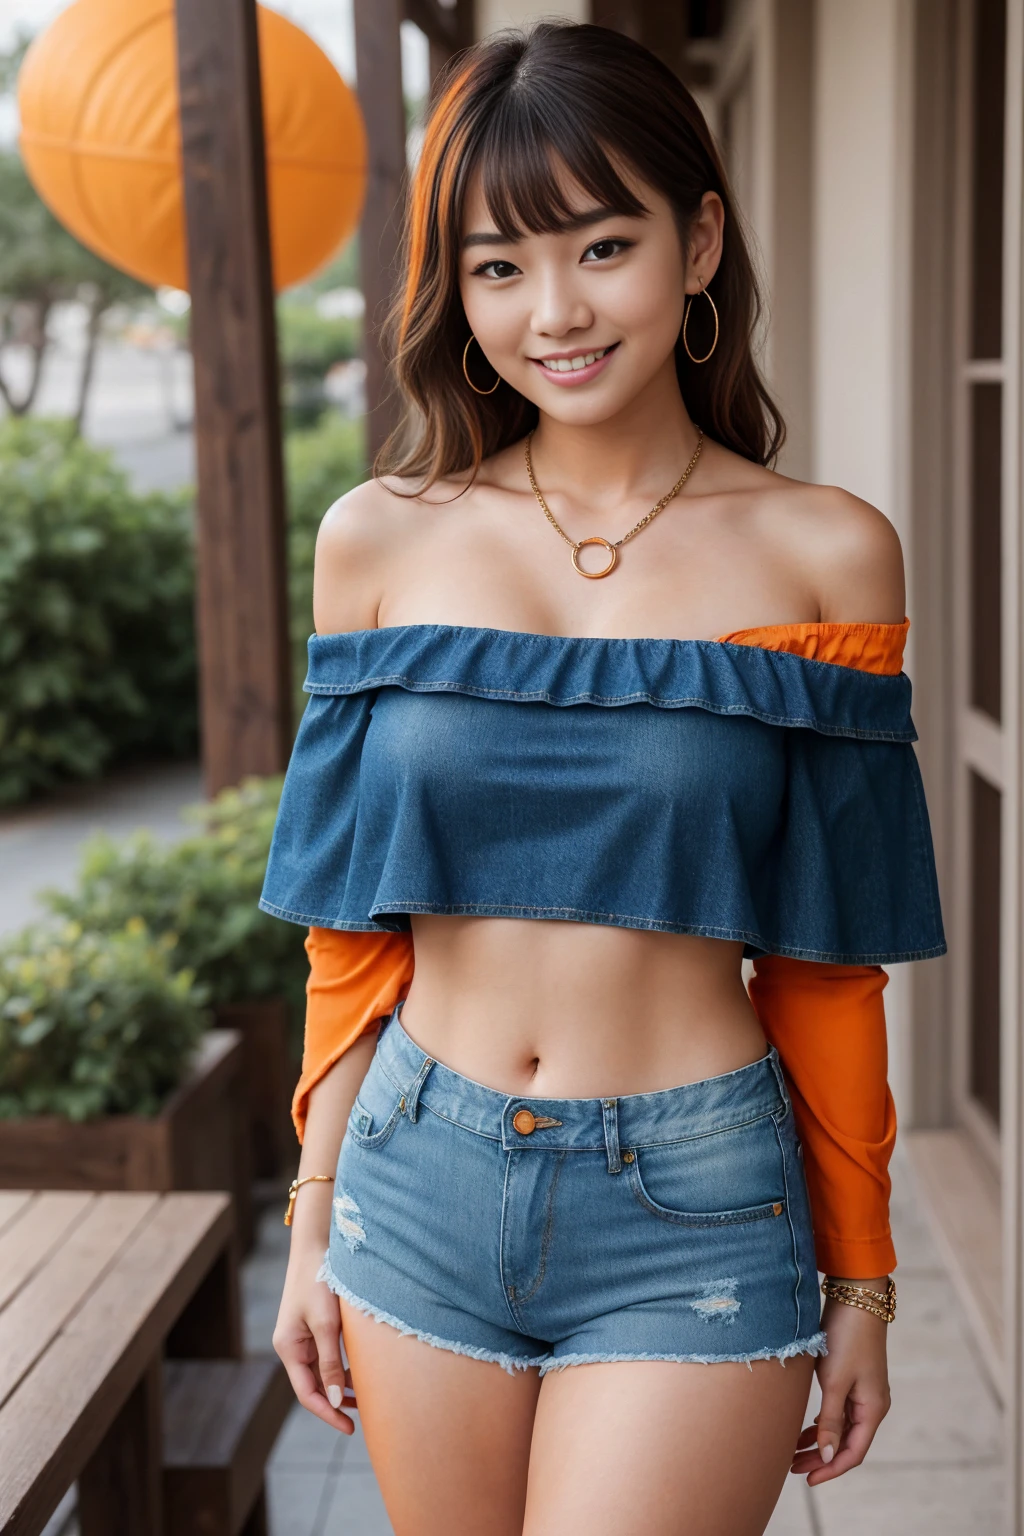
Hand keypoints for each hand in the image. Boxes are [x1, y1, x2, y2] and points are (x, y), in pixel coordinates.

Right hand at [273, 1234, 356, 1435]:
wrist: (317, 1245)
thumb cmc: (319, 1281)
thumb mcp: (327, 1324)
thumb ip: (332, 1362)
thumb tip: (338, 1400)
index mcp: (288, 1348)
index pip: (307, 1393)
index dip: (328, 1413)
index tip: (349, 1428)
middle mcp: (292, 1346)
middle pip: (314, 1385)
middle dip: (337, 1402)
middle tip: (365, 1417)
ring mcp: (302, 1336)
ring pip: (322, 1371)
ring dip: (342, 1385)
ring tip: (368, 1398)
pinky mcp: (314, 1326)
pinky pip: (327, 1355)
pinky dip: (343, 1367)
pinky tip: (361, 1372)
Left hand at [791, 1282, 890, 1483]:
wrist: (856, 1298)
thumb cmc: (847, 1338)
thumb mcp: (835, 1381)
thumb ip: (830, 1420)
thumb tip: (827, 1455)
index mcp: (873, 1409)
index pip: (853, 1453)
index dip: (830, 1469)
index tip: (807, 1479)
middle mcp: (871, 1404)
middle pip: (846, 1443)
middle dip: (820, 1458)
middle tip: (792, 1468)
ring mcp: (863, 1391)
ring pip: (840, 1427)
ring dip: (819, 1441)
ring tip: (793, 1452)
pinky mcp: (851, 1377)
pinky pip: (838, 1410)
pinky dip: (821, 1422)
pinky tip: (805, 1428)